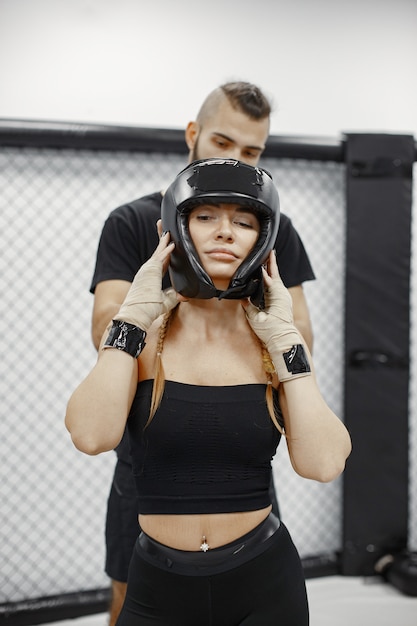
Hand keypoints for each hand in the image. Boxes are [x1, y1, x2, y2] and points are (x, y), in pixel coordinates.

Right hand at [113, 232, 177, 330]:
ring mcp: (147, 270)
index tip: (170, 241)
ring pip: (158, 251)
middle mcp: (148, 270)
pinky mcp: (149, 272)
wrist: (136, 314)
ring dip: (164, 240)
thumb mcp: (166, 301)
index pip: (160, 259)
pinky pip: (159, 258)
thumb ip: (175, 296)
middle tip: (164, 225)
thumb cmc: (147, 310)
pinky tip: (172, 244)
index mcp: (152, 276)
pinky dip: (166, 250)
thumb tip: (185, 295)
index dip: (165, 250)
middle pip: (158, 250)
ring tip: (168, 228)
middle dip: (162, 238)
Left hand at [242, 251, 310, 381]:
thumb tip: (242, 297)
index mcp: (269, 300)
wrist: (279, 334)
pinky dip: (271, 268)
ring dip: (270, 263)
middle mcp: (274, 295)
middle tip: (264, 253)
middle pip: (270, 276)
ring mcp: (279, 292)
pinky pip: (274, 277)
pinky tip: (267, 259)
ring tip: (268, 251)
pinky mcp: (281, 291)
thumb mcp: (254, 316)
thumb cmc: (268, 330)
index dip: (261, 276)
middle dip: (267, 265)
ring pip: (273, 274)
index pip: (264, 284)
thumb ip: (249, 306)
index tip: (256, 268)